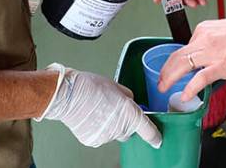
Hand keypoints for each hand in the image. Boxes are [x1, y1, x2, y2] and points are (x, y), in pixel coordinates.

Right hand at [36, 64, 160, 148]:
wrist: (67, 95)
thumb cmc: (90, 86)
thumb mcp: (115, 86)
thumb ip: (127, 96)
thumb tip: (128, 101)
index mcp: (130, 113)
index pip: (148, 131)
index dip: (155, 136)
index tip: (158, 140)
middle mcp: (120, 128)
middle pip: (128, 132)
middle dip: (124, 123)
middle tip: (113, 110)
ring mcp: (106, 136)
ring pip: (113, 133)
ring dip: (109, 125)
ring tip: (96, 110)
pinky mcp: (93, 140)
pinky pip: (100, 136)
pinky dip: (97, 129)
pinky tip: (89, 117)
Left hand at [157, 13, 225, 101]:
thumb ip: (225, 55)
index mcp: (205, 30)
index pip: (186, 47)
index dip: (180, 61)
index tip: (178, 70)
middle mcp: (203, 39)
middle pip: (176, 56)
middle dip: (165, 70)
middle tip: (160, 81)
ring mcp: (210, 53)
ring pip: (181, 66)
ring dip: (169, 78)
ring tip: (163, 88)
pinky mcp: (220, 65)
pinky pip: (198, 79)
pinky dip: (189, 89)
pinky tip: (185, 96)